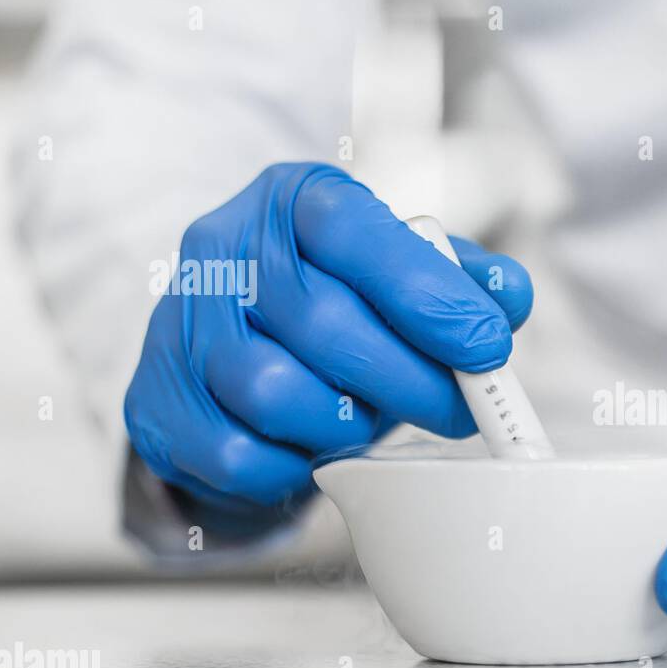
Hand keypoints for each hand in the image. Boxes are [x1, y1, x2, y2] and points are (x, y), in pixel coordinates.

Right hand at [125, 162, 531, 508]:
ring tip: (368, 419)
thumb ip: (462, 280)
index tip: (488, 345)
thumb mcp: (400, 276)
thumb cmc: (335, 308)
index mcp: (289, 201)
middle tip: (460, 410)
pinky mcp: (156, 402)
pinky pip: (239, 455)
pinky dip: (294, 465)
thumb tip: (509, 298)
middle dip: (412, 379)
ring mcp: (178, 325)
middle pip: (324, 323)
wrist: (230, 358)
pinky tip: (313, 448)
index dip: (428, 293)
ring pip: (276, 393)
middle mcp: (222, 250)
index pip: (353, 232)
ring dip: (345, 423)